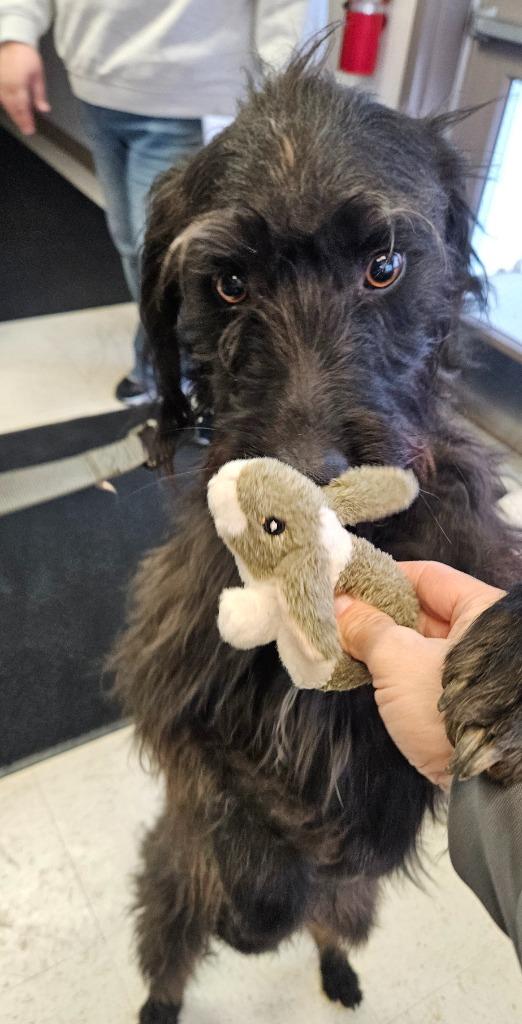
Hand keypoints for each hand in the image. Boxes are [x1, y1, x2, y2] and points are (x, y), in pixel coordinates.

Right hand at [0, 42, 49, 134]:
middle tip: (26, 130)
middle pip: (13, 108)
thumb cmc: (26, 56)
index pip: (23, 108)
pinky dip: (4, 103)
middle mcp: (6, 86)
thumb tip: (44, 109)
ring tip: (20, 122)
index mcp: (19, 85)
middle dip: (20, 120)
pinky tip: (9, 109)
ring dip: (12, 114)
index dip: (26, 121)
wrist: (13, 41)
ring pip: (4, 103)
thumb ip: (40, 94)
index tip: (30, 130)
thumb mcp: (38, 75)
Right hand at [335, 561, 503, 787]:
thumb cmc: (448, 709)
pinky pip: (424, 671)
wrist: (482, 782)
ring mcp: (475, 670)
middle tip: (338, 615)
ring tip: (344, 642)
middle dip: (378, 613)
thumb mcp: (398, 659)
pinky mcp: (464, 701)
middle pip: (424, 610)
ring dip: (383, 644)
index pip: (428, 576)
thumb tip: (340, 605)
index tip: (348, 583)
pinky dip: (395, 669)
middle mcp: (485, 635)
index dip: (384, 577)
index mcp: (483, 609)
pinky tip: (364, 670)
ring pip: (421, 643)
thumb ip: (366, 627)